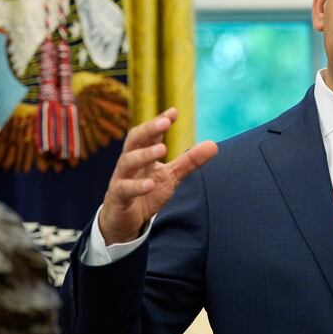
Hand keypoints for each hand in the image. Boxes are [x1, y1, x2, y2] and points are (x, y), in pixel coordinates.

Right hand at [100, 108, 217, 244]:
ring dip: (144, 154)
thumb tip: (214, 144)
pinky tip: (150, 184)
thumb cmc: (146, 193)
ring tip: (162, 149)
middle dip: (149, 129)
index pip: (150, 134)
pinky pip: (125, 189)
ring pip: (128, 162)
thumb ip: (189, 161)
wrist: (124, 222)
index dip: (160, 122)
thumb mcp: (171, 176)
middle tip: (164, 122)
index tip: (173, 111)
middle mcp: (129, 163)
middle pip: (134, 141)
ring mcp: (121, 179)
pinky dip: (137, 186)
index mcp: (142, 154)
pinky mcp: (118, 198)